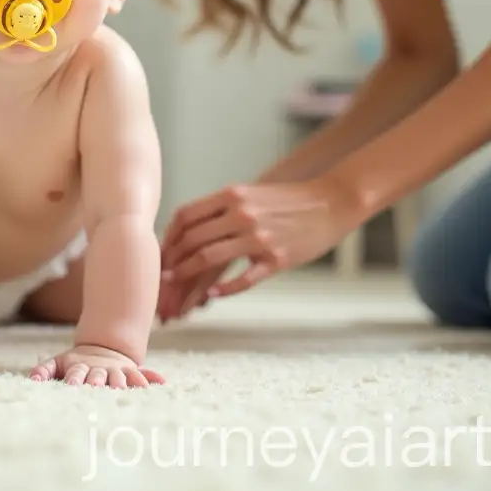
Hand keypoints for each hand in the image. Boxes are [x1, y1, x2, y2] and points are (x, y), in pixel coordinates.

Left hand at [29, 344, 164, 388]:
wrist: (101, 347)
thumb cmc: (74, 364)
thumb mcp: (57, 363)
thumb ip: (43, 370)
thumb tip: (31, 379)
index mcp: (80, 367)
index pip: (76, 374)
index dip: (74, 380)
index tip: (71, 386)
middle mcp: (99, 369)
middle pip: (98, 376)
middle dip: (97, 383)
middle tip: (96, 388)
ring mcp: (115, 370)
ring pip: (120, 378)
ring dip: (123, 384)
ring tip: (127, 390)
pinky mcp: (129, 372)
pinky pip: (141, 375)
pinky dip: (150, 378)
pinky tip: (161, 383)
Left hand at [159, 177, 364, 314]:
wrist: (330, 203)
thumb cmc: (286, 201)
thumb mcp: (250, 194)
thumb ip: (221, 208)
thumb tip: (188, 228)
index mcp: (232, 195)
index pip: (186, 216)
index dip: (168, 236)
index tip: (160, 251)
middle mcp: (241, 214)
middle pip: (192, 239)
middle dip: (171, 261)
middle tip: (160, 278)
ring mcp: (258, 237)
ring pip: (210, 258)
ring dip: (187, 277)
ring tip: (175, 289)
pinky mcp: (276, 259)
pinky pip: (244, 279)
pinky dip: (224, 289)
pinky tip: (213, 296)